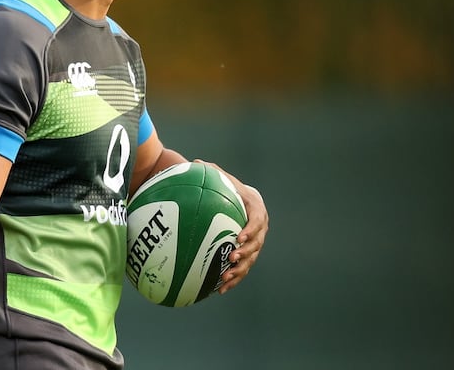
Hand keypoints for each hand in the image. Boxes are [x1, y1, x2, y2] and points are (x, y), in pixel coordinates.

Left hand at [194, 160, 267, 294]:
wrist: (236, 199)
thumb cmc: (225, 187)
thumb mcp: (218, 176)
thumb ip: (209, 171)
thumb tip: (194, 162)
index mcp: (256, 208)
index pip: (258, 220)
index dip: (250, 230)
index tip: (238, 237)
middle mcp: (259, 228)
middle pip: (257, 243)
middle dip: (246, 253)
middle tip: (232, 257)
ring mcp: (254, 242)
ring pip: (251, 260)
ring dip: (240, 270)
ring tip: (226, 278)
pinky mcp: (246, 253)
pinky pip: (242, 269)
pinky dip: (233, 280)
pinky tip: (219, 290)